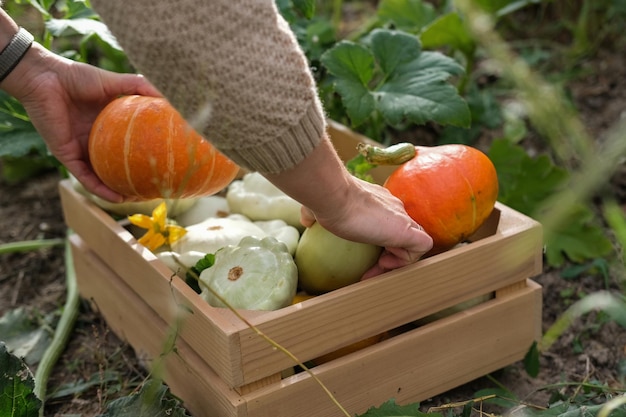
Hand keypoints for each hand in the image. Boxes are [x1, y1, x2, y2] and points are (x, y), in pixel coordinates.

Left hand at [1, 43, 160, 201]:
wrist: (45, 78)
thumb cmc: (78, 77)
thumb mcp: (116, 82)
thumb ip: (141, 87)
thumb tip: (170, 97)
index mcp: (105, 124)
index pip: (126, 144)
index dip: (142, 153)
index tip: (161, 161)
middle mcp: (94, 139)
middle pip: (114, 163)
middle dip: (129, 176)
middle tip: (150, 186)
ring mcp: (80, 149)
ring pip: (100, 176)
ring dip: (116, 190)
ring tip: (135, 200)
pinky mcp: (66, 156)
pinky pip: (85, 177)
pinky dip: (100, 189)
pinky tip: (115, 198)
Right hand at [300, 177, 432, 278]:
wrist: (333, 197)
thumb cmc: (324, 202)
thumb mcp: (317, 210)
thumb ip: (314, 214)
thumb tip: (306, 220)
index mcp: (376, 203)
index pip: (386, 225)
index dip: (377, 246)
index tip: (361, 260)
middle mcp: (393, 209)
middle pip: (402, 238)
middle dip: (388, 258)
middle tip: (368, 272)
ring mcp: (402, 218)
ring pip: (413, 244)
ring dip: (396, 263)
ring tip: (375, 273)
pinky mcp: (406, 230)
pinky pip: (421, 247)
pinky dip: (406, 261)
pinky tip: (384, 265)